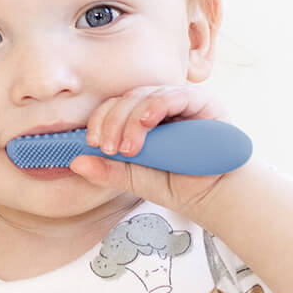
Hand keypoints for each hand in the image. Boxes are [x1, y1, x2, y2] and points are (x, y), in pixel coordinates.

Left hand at [69, 83, 232, 218]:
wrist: (217, 197)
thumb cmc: (180, 185)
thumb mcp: (137, 179)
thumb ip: (109, 171)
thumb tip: (76, 162)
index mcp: (143, 120)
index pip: (114, 108)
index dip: (100, 121)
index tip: (91, 142)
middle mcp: (160, 107)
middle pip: (126, 99)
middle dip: (111, 122)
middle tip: (107, 147)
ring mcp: (180, 102)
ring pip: (144, 96)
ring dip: (130, 120)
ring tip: (128, 148)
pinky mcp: (202, 102)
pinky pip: (173, 95)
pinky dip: (156, 107)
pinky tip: (147, 123)